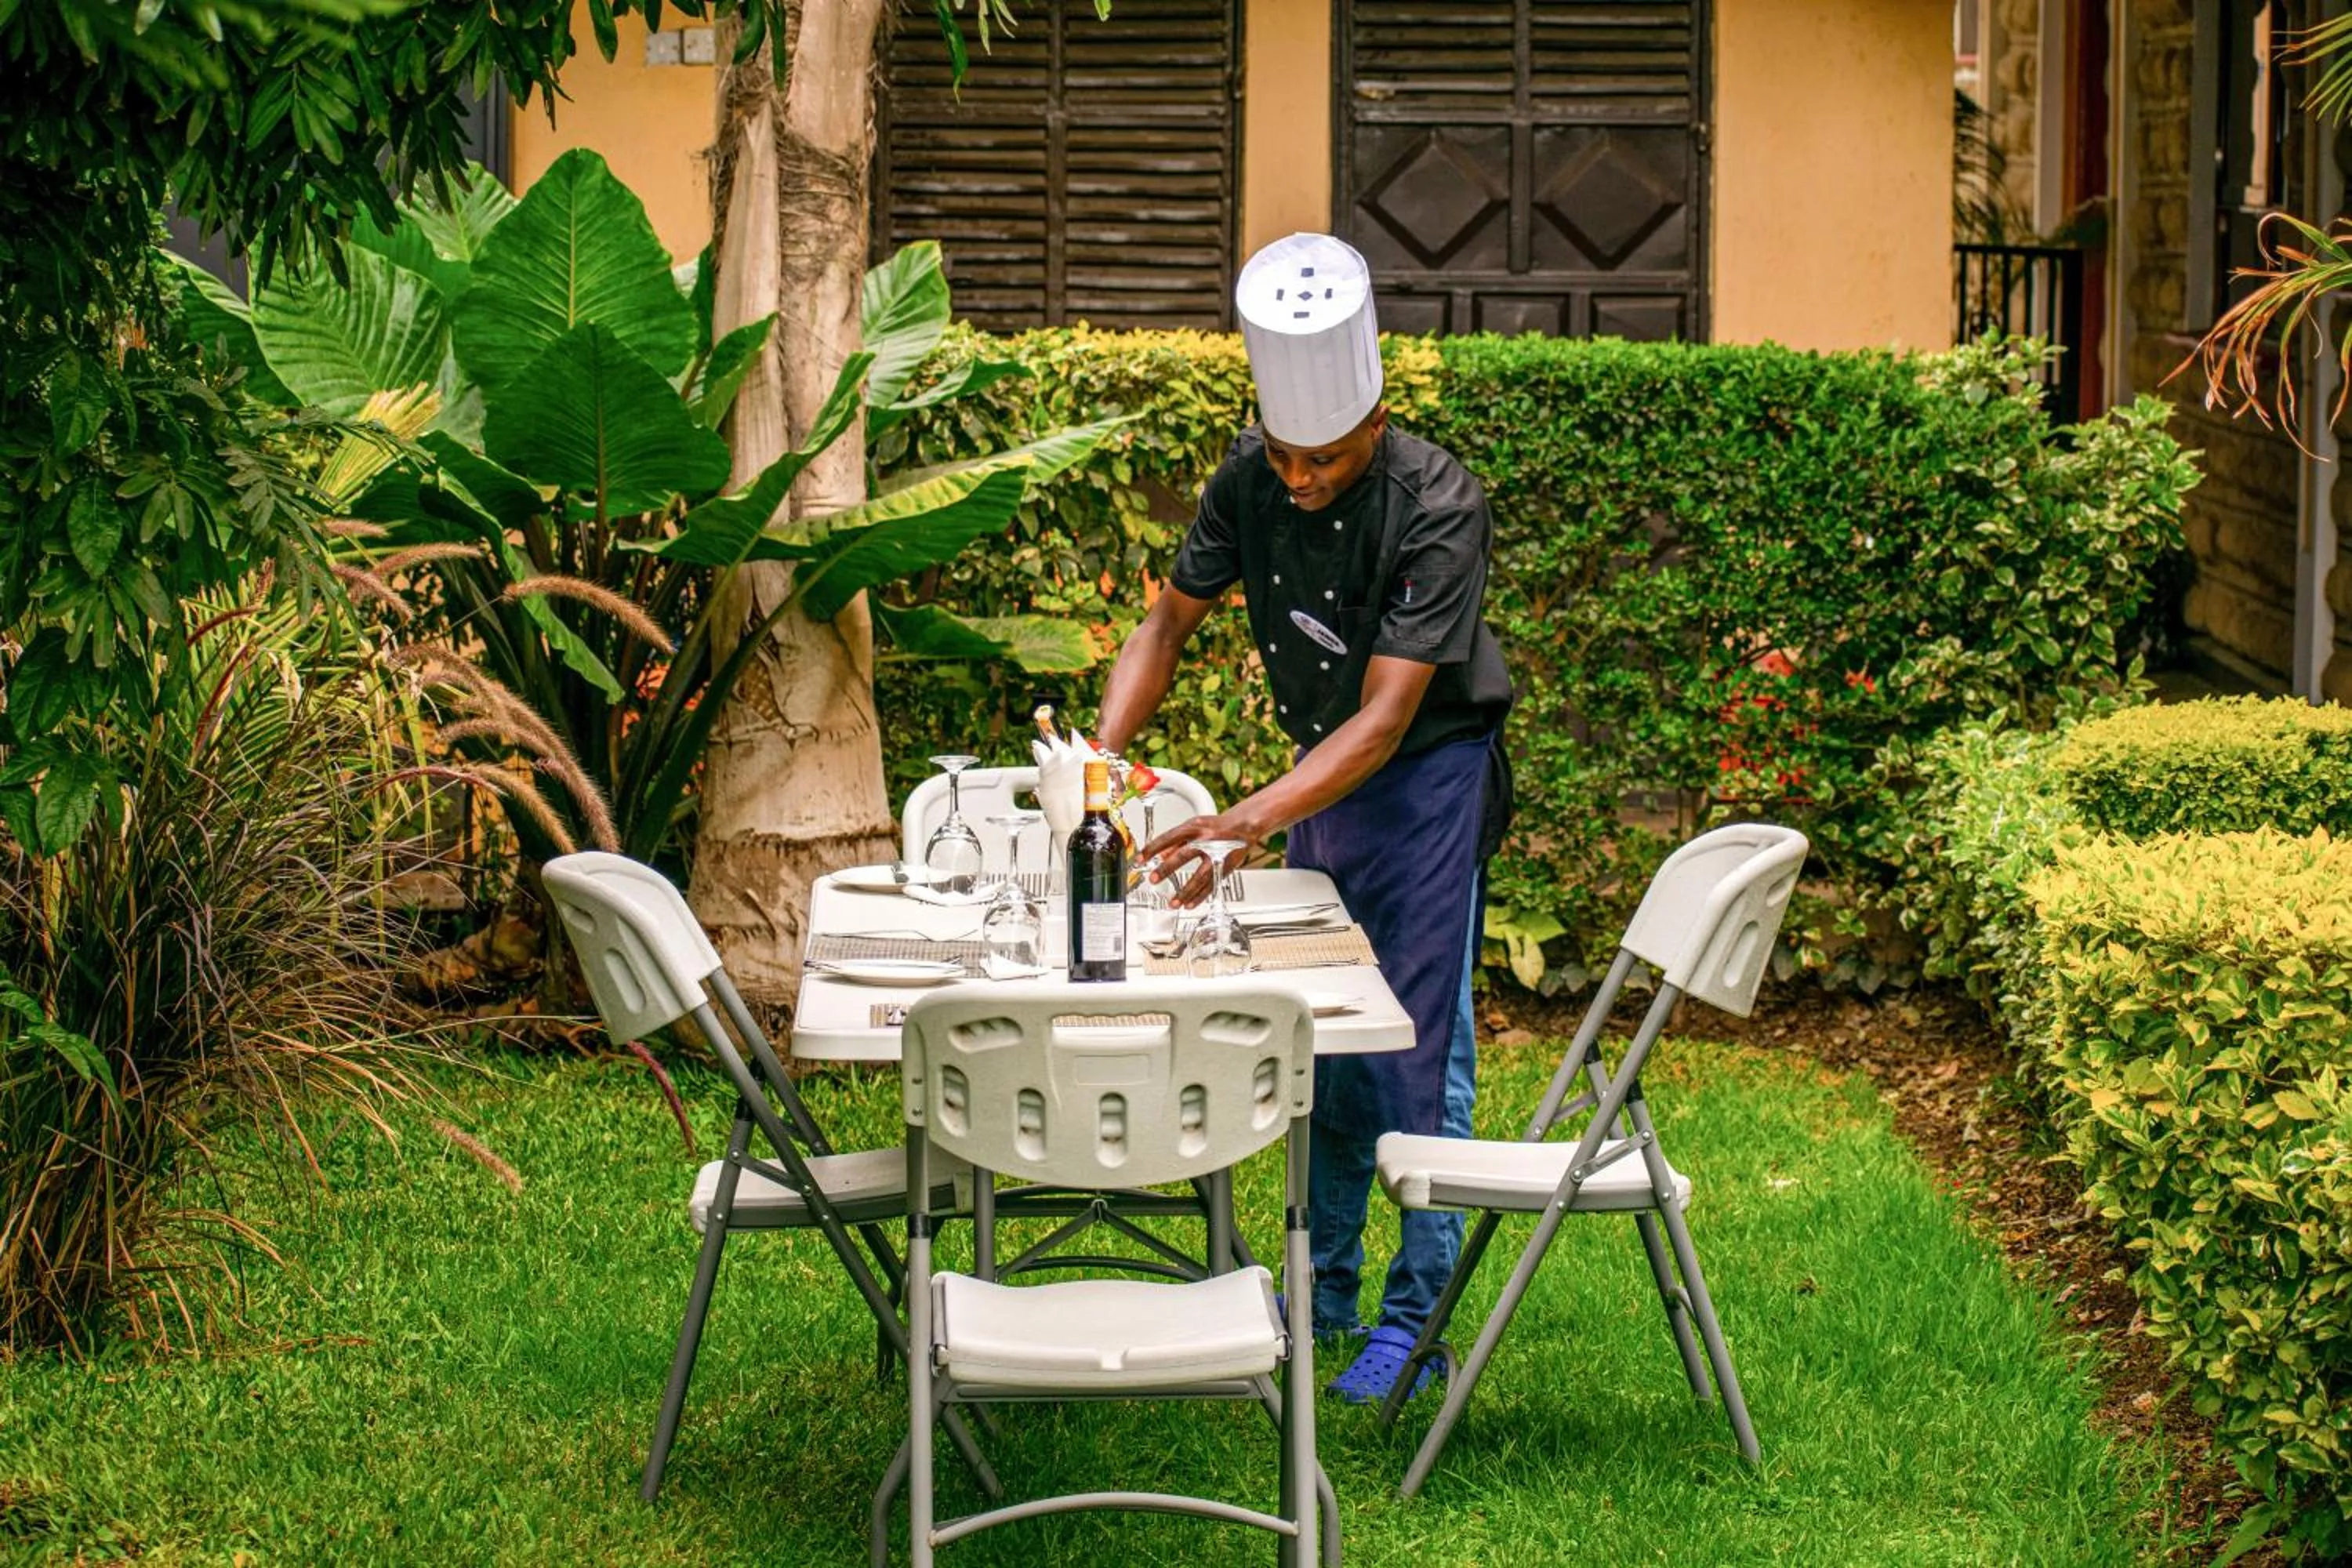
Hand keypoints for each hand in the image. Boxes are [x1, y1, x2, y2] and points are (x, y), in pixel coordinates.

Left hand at [1137, 810, 1263, 907]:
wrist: (1244, 826)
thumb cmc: (1216, 826)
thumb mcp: (1194, 826)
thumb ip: (1176, 840)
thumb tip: (1160, 854)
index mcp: (1194, 828)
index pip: (1168, 838)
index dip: (1152, 849)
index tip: (1139, 859)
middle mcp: (1206, 840)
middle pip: (1184, 855)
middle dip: (1167, 869)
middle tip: (1153, 880)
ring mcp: (1217, 855)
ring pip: (1200, 876)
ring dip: (1185, 892)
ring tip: (1173, 903)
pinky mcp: (1226, 867)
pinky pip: (1212, 884)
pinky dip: (1200, 896)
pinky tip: (1190, 904)